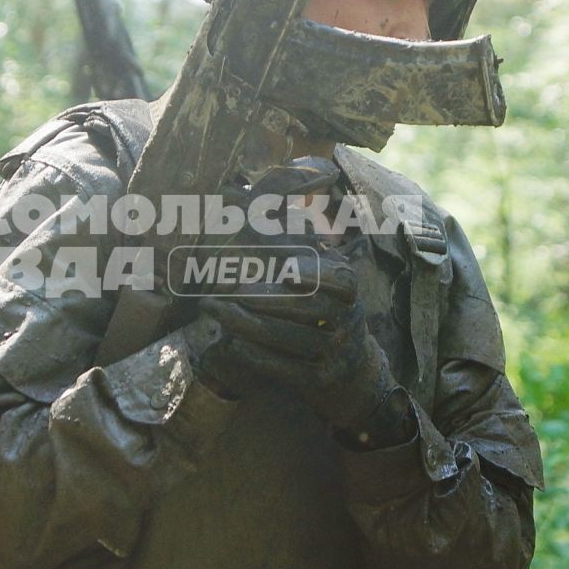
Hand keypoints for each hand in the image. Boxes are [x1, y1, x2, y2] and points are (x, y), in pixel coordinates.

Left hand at [191, 244, 401, 440]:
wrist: (350, 376)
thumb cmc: (326, 316)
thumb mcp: (327, 282)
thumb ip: (306, 241)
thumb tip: (296, 186)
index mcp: (349, 295)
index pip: (341, 279)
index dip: (316, 274)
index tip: (286, 270)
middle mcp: (347, 323)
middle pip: (309, 309)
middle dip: (267, 298)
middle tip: (231, 290)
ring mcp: (334, 355)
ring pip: (292, 339)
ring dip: (251, 325)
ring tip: (218, 312)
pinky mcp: (317, 382)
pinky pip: (285, 368)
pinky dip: (258, 356)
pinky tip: (233, 344)